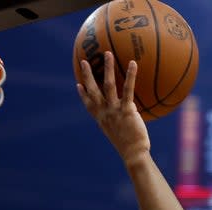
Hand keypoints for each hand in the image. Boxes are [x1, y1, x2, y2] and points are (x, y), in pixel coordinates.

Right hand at [77, 52, 150, 166]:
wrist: (133, 154)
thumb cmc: (130, 147)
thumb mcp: (120, 135)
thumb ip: (120, 125)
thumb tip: (127, 121)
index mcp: (101, 119)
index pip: (88, 105)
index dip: (82, 94)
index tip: (78, 84)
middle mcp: (105, 112)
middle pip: (93, 90)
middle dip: (87, 75)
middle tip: (84, 61)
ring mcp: (114, 110)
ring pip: (108, 85)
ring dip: (107, 68)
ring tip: (107, 53)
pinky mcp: (126, 110)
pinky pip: (128, 89)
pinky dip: (130, 75)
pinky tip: (133, 63)